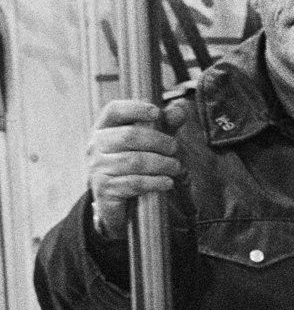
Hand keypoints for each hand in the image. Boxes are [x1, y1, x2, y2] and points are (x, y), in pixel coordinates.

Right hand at [87, 99, 182, 240]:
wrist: (114, 201)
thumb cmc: (133, 165)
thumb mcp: (148, 143)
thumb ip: (164, 125)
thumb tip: (181, 109)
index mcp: (103, 128)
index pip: (114, 110)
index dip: (135, 108)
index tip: (157, 112)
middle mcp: (96, 145)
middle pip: (128, 136)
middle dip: (157, 141)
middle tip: (175, 148)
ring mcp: (97, 167)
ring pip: (133, 161)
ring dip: (160, 164)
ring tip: (176, 167)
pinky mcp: (104, 188)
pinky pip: (133, 183)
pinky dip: (155, 182)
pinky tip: (168, 182)